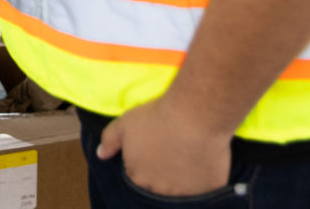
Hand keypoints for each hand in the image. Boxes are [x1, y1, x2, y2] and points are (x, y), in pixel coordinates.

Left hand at [97, 97, 233, 196]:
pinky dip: (204, 178)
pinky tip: (203, 161)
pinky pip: (205, 189)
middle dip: (161, 172)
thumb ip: (109, 141)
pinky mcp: (208, 190)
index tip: (153, 148)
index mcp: (137, 176)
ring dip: (181, 178)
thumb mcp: (124, 123)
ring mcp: (184, 193)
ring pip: (180, 189)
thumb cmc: (156, 118)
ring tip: (186, 154)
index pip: (136, 175)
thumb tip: (101, 155)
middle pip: (157, 185)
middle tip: (170, 150)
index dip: (144, 161)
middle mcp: (158, 190)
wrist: (194, 117)